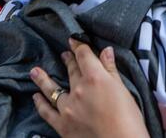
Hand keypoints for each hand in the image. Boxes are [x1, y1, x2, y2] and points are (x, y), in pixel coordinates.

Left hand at [31, 38, 148, 137]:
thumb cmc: (129, 119)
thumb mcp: (123, 90)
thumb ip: (111, 70)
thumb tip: (106, 51)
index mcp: (95, 78)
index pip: (84, 56)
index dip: (78, 46)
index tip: (73, 40)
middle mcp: (78, 89)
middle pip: (71, 70)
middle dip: (67, 61)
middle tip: (63, 54)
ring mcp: (67, 108)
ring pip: (52, 89)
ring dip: (43, 79)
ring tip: (35, 71)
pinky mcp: (62, 125)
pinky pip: (47, 111)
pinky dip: (40, 103)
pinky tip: (36, 97)